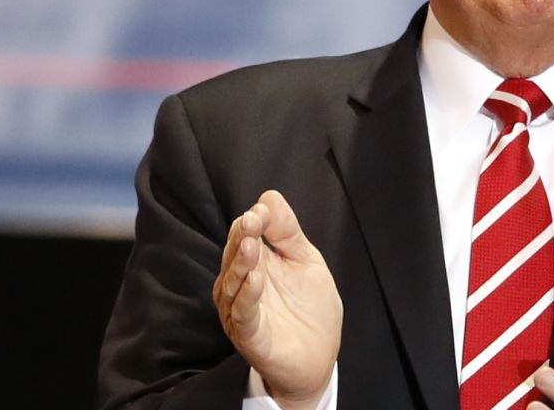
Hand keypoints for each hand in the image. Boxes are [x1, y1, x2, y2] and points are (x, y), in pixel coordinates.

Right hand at [212, 190, 341, 409]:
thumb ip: (288, 233)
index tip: (263, 210)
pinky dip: (247, 296)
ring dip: (241, 263)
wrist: (320, 357)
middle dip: (242, 236)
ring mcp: (242, 309)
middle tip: (251, 221)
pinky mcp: (248, 334)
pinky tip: (256, 280)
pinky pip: (242, 313)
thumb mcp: (306, 262)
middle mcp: (242, 283)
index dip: (254, 220)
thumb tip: (269, 197)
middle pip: (235, 254)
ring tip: (251, 245)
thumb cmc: (311, 309)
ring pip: (233, 282)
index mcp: (256, 262)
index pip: (245, 233)